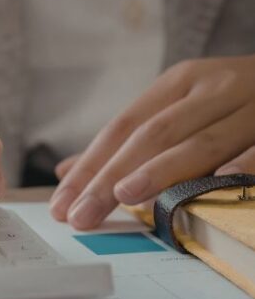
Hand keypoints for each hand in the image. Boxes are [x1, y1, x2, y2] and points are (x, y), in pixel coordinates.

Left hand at [50, 55, 254, 228]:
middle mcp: (213, 87)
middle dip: (111, 177)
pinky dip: (244, 163)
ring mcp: (253, 103)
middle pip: (152, 135)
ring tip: (128, 196)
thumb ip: (128, 141)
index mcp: (180, 83)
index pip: (123, 127)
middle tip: (82, 215)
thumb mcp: (180, 108)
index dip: (90, 166)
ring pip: (202, 139)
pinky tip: (220, 180)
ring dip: (164, 170)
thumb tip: (68, 172)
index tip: (62, 204)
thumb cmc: (233, 102)